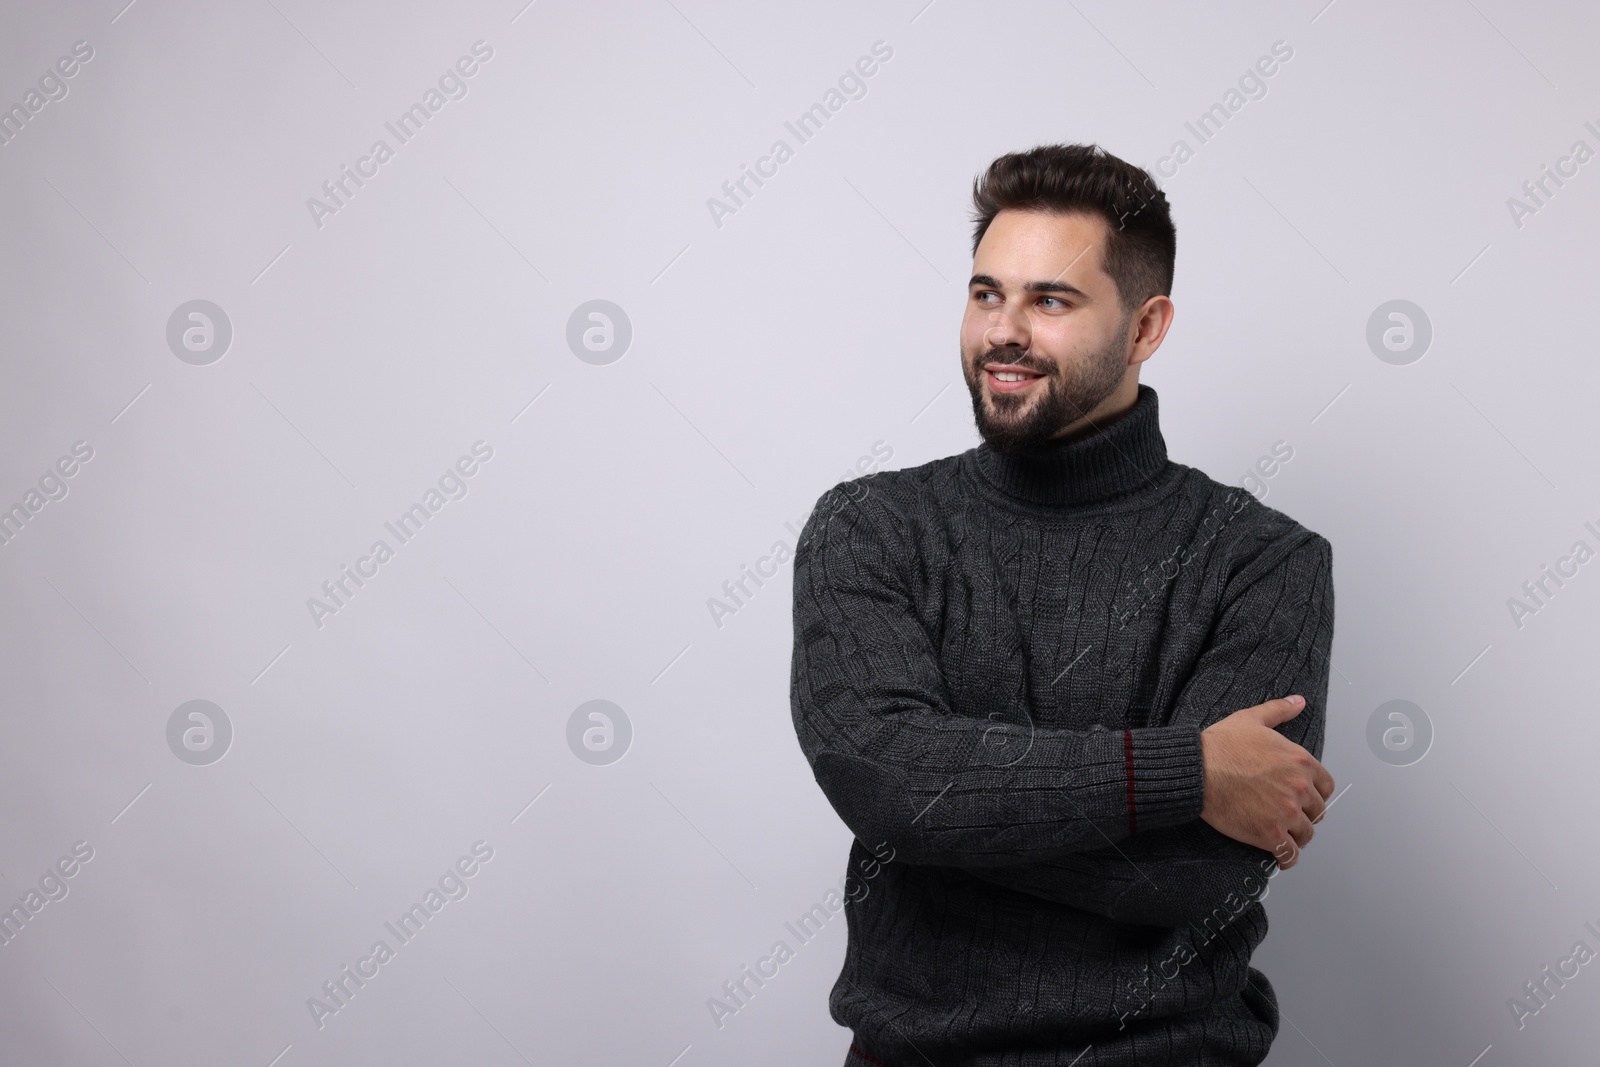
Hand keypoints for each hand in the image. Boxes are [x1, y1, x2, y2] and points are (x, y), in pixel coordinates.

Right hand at [1199, 696, 1333, 868]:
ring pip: (1306, 834)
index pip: (1326, 786)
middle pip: (1317, 811)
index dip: (1315, 793)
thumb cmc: (1219, 746)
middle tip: (1289, 815)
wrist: (1196, 769)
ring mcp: (1286, 813)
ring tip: (1283, 835)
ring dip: (1296, 836)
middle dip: (1304, 814)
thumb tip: (1298, 702)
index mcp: (1299, 761)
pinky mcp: (1270, 834)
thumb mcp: (1252, 719)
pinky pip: (1289, 855)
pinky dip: (1286, 857)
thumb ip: (1279, 710)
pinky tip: (1279, 854)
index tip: (1304, 797)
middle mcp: (1298, 788)